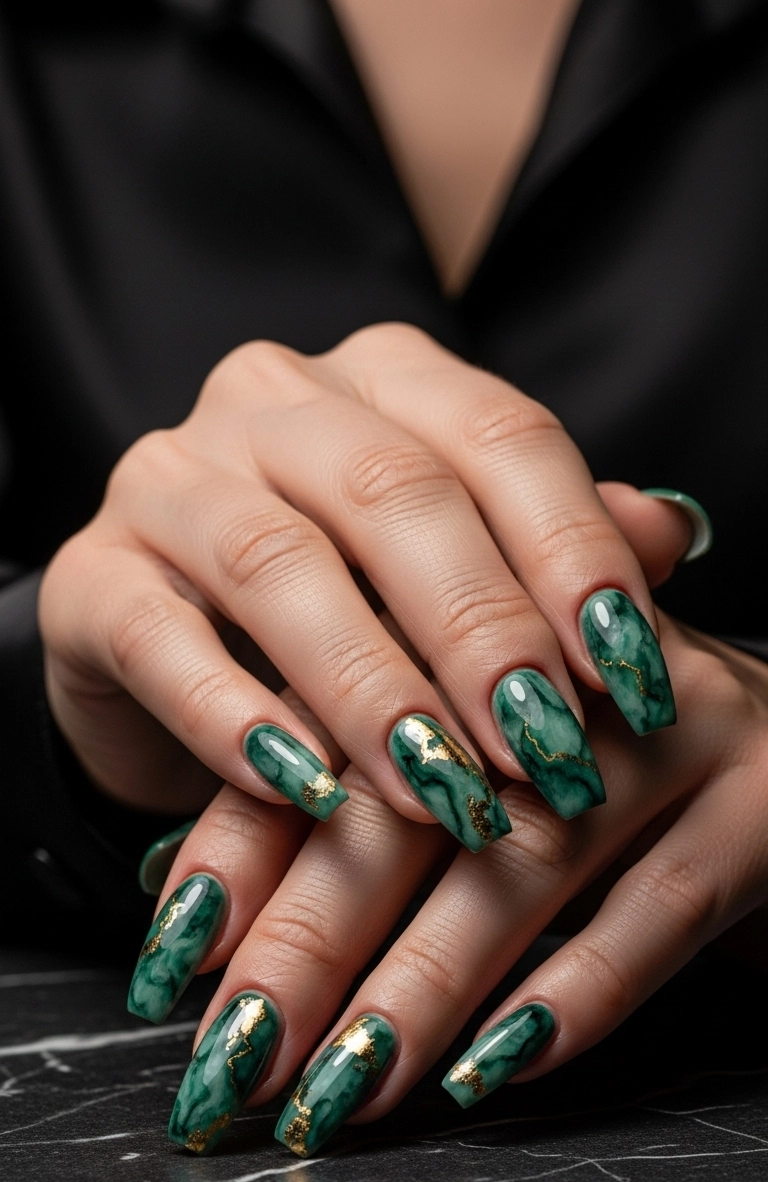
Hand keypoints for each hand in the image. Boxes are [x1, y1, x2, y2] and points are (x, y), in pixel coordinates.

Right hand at [39, 325, 686, 843]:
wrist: (173, 656)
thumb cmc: (344, 611)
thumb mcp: (453, 577)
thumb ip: (549, 550)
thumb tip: (671, 530)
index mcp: (382, 381)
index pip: (499, 435)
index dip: (574, 551)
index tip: (630, 671)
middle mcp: (271, 403)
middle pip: (392, 492)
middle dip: (481, 630)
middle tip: (546, 748)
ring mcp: (167, 480)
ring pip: (277, 563)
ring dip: (374, 689)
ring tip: (443, 789)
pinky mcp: (92, 578)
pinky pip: (160, 638)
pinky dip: (235, 717)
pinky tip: (303, 787)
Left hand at [135, 583, 763, 1160]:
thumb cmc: (593, 770)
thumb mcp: (476, 768)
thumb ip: (352, 810)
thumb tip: (193, 917)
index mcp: (473, 625)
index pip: (328, 729)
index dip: (244, 847)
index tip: (172, 964)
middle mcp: (570, 660)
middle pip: (413, 802)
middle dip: (310, 943)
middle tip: (236, 1060)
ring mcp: (676, 726)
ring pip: (525, 865)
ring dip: (421, 992)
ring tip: (339, 1094)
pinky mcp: (764, 801)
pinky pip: (661, 911)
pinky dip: (572, 996)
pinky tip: (492, 1073)